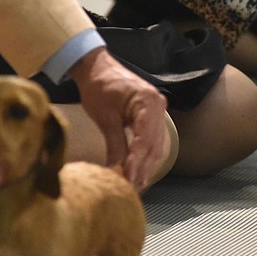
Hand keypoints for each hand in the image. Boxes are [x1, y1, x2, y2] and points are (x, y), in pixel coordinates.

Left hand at [69, 48, 167, 189]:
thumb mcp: (105, 117)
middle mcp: (159, 106)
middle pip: (155, 144)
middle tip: (134, 187)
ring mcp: (159, 111)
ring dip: (148, 164)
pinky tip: (141, 169)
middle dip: (145, 167)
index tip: (129, 179)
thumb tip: (117, 169)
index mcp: (148, 102)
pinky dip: (148, 155)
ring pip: (158, 144)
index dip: (138, 161)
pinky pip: (155, 139)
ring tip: (138, 183)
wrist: (97, 68)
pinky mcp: (153, 116)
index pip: (146, 138)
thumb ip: (115, 144)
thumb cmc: (99, 87)